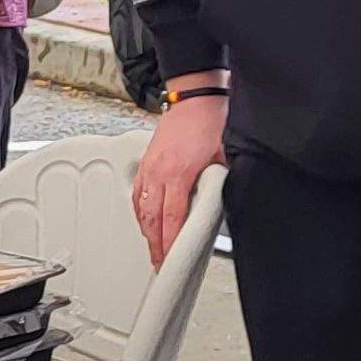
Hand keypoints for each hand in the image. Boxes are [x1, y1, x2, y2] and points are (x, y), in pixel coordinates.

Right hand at [132, 86, 226, 266]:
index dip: (170, 243)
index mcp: (178, 173)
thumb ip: (219, 185)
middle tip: (160, 263)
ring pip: (141, 207)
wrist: (195, 98)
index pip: (171, 218)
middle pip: (152, 219)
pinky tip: (143, 219)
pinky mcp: (146, 161)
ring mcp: (149, 166)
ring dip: (146, 231)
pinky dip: (139, 211)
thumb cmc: (210, 122)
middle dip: (155, 245)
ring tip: (152, 248)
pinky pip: (137, 193)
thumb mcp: (223, 158)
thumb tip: (220, 204)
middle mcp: (159, 172)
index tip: (170, 260)